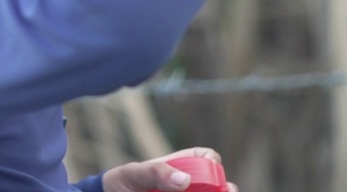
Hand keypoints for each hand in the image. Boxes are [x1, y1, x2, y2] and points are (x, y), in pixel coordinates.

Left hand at [100, 147, 238, 191]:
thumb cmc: (122, 183)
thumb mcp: (133, 174)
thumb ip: (155, 173)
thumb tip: (184, 180)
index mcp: (180, 165)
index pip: (207, 158)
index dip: (213, 163)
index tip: (212, 172)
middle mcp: (189, 184)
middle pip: (217, 186)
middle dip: (225, 189)